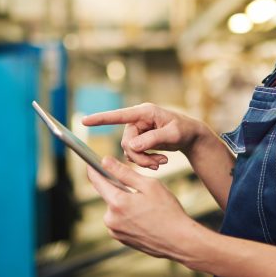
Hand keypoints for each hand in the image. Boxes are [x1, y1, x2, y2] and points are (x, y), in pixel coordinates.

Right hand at [81, 102, 204, 169]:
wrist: (191, 136)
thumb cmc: (184, 129)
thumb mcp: (173, 134)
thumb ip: (152, 139)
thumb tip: (132, 146)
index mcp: (144, 112)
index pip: (119, 115)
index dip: (101, 119)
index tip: (85, 121)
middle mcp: (137, 120)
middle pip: (126, 142)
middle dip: (140, 157)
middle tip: (157, 164)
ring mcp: (138, 131)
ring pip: (129, 151)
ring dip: (144, 161)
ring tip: (162, 162)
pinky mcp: (140, 140)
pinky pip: (135, 155)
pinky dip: (146, 161)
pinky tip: (160, 161)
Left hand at [86, 157, 198, 260]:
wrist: (179, 241)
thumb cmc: (167, 211)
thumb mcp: (149, 185)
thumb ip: (124, 172)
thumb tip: (105, 161)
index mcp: (117, 202)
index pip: (97, 181)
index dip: (94, 169)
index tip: (92, 161)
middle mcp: (111, 219)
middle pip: (108, 194)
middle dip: (119, 188)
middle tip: (140, 190)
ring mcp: (114, 231)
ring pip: (114, 208)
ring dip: (124, 203)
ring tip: (146, 207)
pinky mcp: (120, 239)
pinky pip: (119, 220)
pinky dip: (127, 215)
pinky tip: (144, 217)